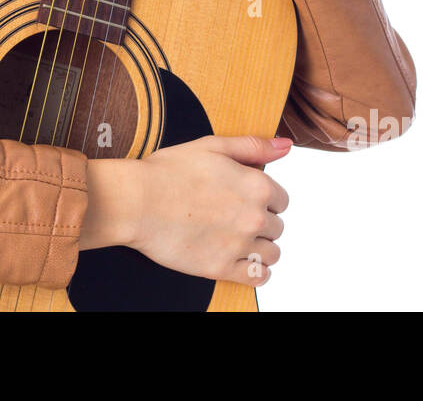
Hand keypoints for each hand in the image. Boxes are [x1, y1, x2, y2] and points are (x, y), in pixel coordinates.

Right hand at [123, 135, 290, 286]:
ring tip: (238, 239)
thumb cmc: (168, 172)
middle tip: (234, 217)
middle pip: (277, 227)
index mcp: (256, 185)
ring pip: (272, 253)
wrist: (137, 201)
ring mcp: (239, 245)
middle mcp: (254, 217)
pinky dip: (255, 272)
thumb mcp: (213, 146)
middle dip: (261, 222)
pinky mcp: (221, 267)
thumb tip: (285, 146)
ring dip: (260, 247)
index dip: (265, 199)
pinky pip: (257, 277)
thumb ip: (253, 146)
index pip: (282, 200)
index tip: (247, 200)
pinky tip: (242, 261)